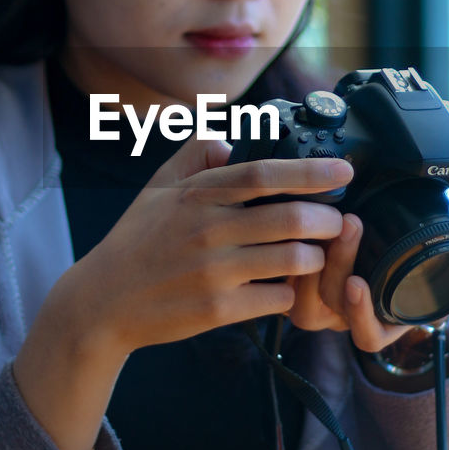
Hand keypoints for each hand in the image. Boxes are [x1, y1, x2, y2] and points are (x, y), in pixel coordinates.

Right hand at [51, 134, 355, 357]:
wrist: (104, 301)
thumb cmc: (136, 241)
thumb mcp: (157, 189)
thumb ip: (194, 156)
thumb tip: (229, 139)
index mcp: (198, 196)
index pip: (265, 174)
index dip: (310, 170)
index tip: (344, 170)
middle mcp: (209, 230)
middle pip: (290, 217)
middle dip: (327, 218)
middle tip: (338, 220)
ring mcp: (215, 272)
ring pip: (292, 259)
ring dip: (315, 256)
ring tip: (316, 254)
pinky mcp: (218, 310)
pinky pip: (277, 298)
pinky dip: (290, 292)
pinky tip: (286, 287)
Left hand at [288, 192, 448, 351]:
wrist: (394, 259)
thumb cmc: (419, 271)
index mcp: (385, 322)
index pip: (367, 335)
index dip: (360, 314)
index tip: (358, 284)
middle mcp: (349, 316)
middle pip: (331, 301)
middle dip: (340, 261)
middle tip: (352, 224)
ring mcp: (322, 299)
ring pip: (305, 288)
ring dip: (317, 251)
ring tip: (333, 219)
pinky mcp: (301, 279)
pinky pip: (289, 276)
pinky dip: (296, 251)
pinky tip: (308, 223)